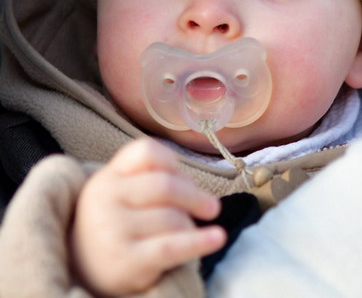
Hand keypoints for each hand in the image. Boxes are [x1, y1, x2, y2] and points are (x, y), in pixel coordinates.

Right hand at [70, 137, 225, 296]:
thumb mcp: (121, 193)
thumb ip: (152, 177)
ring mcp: (111, 231)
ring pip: (173, 218)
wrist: (83, 272)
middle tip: (211, 207)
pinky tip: (217, 238)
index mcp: (107, 177)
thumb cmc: (116, 224)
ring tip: (183, 234)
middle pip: (166, 185)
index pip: (146, 152)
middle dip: (194, 196)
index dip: (171, 161)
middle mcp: (104, 199)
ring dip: (188, 225)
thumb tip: (198, 190)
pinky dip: (199, 242)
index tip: (181, 174)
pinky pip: (171, 247)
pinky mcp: (124, 261)